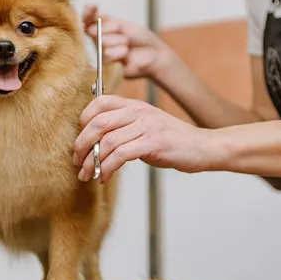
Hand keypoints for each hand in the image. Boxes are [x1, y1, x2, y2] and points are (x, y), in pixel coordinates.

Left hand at [73, 95, 219, 182]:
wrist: (203, 147)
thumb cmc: (173, 140)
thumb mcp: (146, 126)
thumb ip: (124, 128)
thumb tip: (96, 143)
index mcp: (135, 105)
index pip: (99, 102)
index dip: (83, 120)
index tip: (80, 140)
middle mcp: (139, 112)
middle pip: (98, 122)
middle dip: (81, 144)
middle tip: (77, 161)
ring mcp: (146, 126)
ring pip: (107, 141)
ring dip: (92, 161)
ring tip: (87, 174)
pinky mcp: (153, 143)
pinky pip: (121, 155)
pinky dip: (108, 168)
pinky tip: (105, 177)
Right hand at [82, 5, 177, 79]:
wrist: (155, 54)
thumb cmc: (140, 39)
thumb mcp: (123, 25)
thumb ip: (106, 23)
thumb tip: (89, 29)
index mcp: (101, 30)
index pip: (86, 20)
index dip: (87, 13)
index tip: (92, 7)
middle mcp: (98, 43)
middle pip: (93, 31)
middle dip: (111, 29)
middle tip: (125, 35)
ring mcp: (102, 56)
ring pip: (101, 42)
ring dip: (118, 41)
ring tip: (128, 45)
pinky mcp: (107, 68)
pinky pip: (107, 55)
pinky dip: (119, 52)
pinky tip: (126, 54)